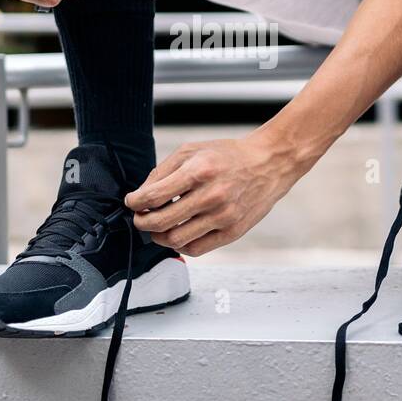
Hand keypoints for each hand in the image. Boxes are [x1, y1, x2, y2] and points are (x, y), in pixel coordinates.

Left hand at [123, 132, 302, 256]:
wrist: (269, 164)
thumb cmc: (228, 156)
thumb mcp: (192, 151)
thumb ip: (163, 171)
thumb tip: (141, 195)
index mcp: (199, 171)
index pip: (154, 196)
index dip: (136, 202)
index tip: (132, 202)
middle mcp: (211, 196)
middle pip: (161, 222)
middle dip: (142, 222)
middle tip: (140, 218)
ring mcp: (223, 217)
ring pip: (176, 240)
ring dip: (158, 236)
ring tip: (157, 227)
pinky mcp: (232, 232)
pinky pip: (196, 249)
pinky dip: (180, 245)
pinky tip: (178, 233)